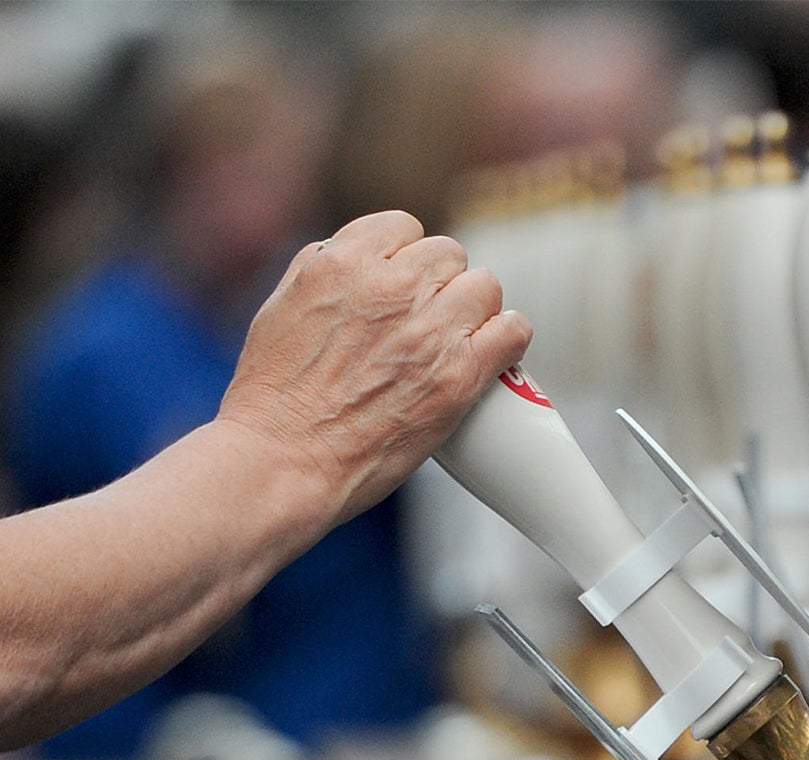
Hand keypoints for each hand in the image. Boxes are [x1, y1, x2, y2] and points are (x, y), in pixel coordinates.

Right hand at [217, 211, 533, 525]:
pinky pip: (513, 331)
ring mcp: (430, 331)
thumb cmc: (273, 397)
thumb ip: (321, 271)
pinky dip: (510, 337)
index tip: (405, 284)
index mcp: (341, 263)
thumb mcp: (280, 307)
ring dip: (476, 310)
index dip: (406, 256)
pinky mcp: (459, 376)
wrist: (284, 460)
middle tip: (430, 320)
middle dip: (441, 283)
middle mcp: (390, 288)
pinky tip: (498, 351)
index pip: (403, 228)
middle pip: (448, 255)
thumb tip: (357, 256)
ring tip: (460, 339)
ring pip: (485, 287)